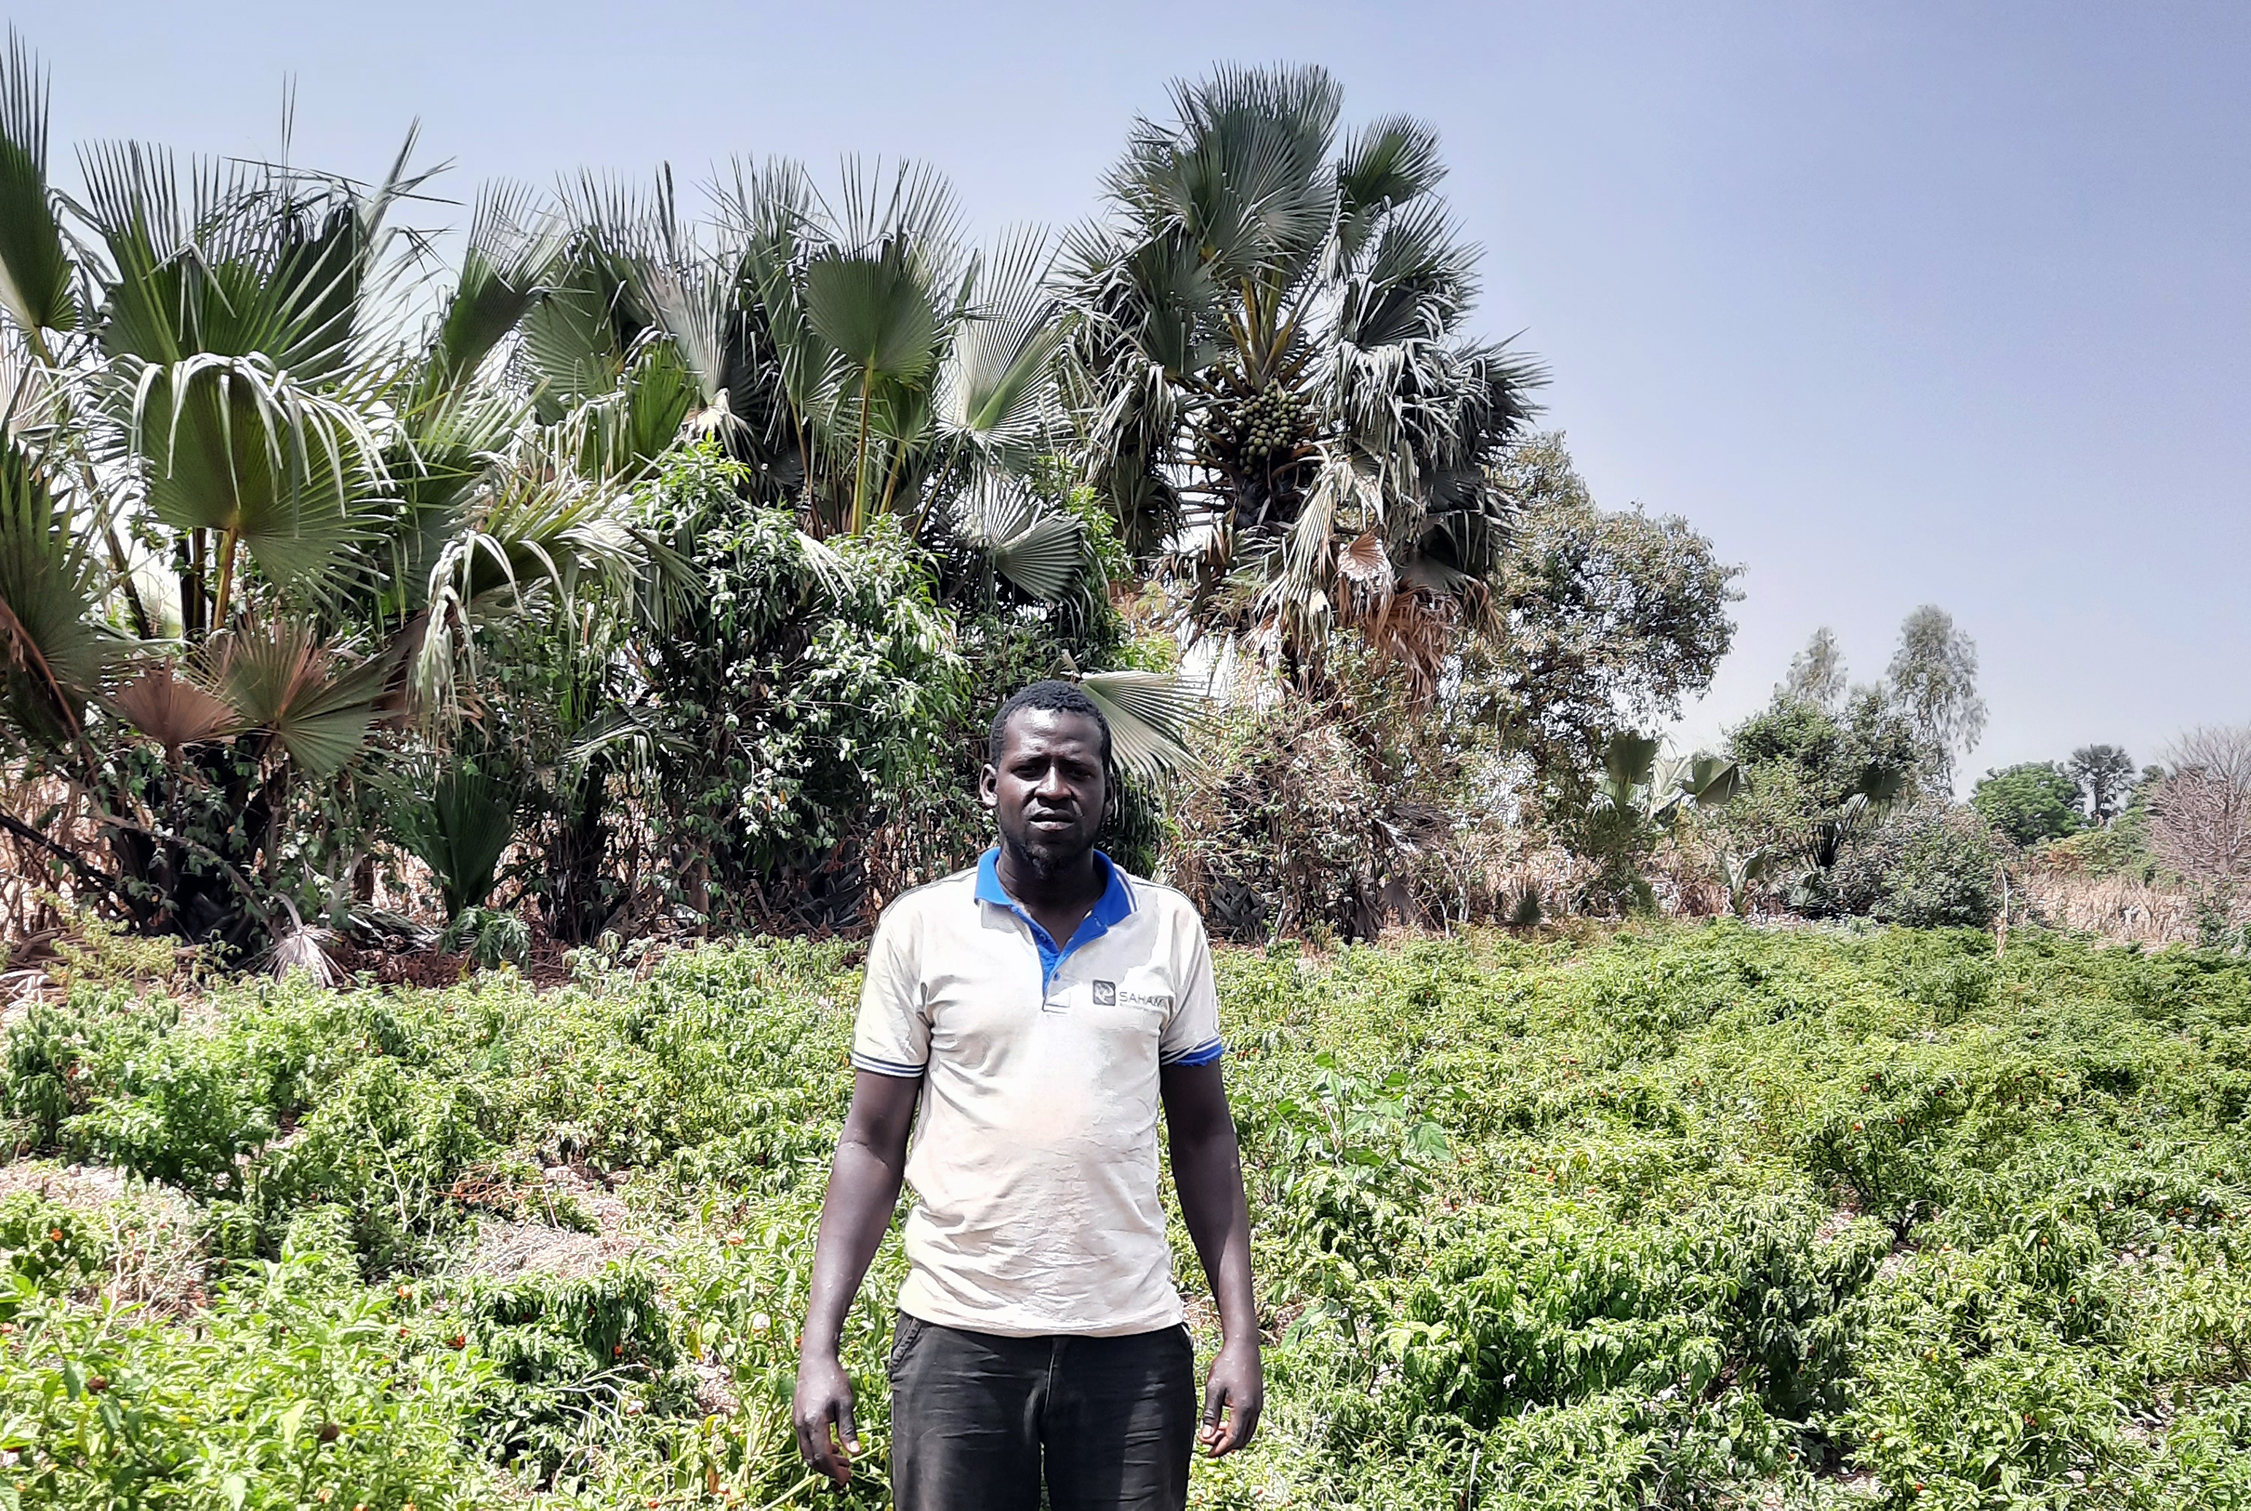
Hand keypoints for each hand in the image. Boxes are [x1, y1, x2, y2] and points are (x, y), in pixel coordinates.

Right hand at [793, 1348, 858, 1484]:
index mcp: (814, 1423)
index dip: (834, 1471)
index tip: (846, 1478)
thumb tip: (855, 1453)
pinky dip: (817, 1450)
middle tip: (847, 1474)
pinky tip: (832, 1447)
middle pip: (812, 1458)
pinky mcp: (797, 1417)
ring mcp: (797, 1421)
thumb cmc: (833, 1378)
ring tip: (843, 1461)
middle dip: (829, 1470)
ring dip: (823, 1461)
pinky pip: (805, 1441)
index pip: (822, 1456)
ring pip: (807, 1451)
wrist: (815, 1360)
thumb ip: (848, 1429)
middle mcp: (801, 1425)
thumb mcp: (845, 1403)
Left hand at [1196, 1338, 1262, 1457]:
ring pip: (1247, 1433)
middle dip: (1225, 1445)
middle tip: (1208, 1442)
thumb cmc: (1227, 1365)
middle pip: (1241, 1440)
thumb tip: (1206, 1436)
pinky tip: (1225, 1422)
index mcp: (1243, 1408)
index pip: (1232, 1439)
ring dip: (1232, 1438)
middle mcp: (1254, 1410)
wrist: (1243, 1346)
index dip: (1219, 1448)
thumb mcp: (1213, 1389)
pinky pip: (1250, 1423)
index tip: (1206, 1451)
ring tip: (1214, 1432)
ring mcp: (1258, 1406)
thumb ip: (1210, 1415)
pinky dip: (1238, 1428)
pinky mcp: (1258, 1401)